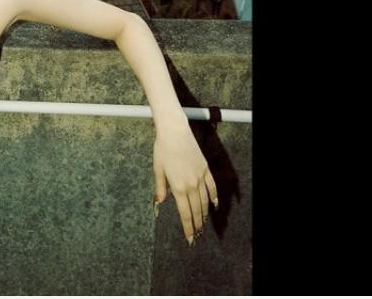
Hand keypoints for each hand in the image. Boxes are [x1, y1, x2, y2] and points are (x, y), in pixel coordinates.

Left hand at [153, 120, 218, 244]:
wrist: (174, 132)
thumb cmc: (162, 149)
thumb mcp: (157, 169)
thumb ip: (160, 187)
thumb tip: (159, 202)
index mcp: (178, 187)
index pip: (185, 214)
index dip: (188, 228)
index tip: (190, 239)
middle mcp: (191, 185)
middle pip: (196, 210)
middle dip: (196, 225)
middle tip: (196, 235)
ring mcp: (200, 177)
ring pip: (205, 202)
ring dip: (204, 215)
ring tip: (203, 224)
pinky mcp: (205, 169)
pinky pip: (212, 188)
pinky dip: (214, 198)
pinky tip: (214, 205)